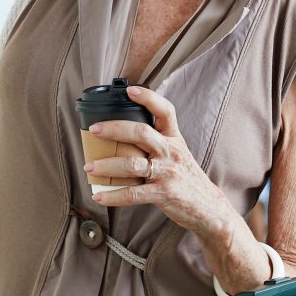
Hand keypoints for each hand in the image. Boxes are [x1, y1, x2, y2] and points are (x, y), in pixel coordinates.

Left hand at [87, 87, 234, 239]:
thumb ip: (156, 141)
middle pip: (141, 133)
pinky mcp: (163, 194)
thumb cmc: (185, 176)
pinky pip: (133, 194)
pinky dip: (113, 195)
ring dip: (107, 165)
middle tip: (95, 130)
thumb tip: (121, 132)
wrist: (206, 205)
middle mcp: (171, 152)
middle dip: (115, 129)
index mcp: (174, 138)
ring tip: (89, 167)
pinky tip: (99, 196)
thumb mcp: (177, 152)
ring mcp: (167, 173)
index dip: (148, 98)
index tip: (130, 90)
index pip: (165, 111)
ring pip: (132, 164)